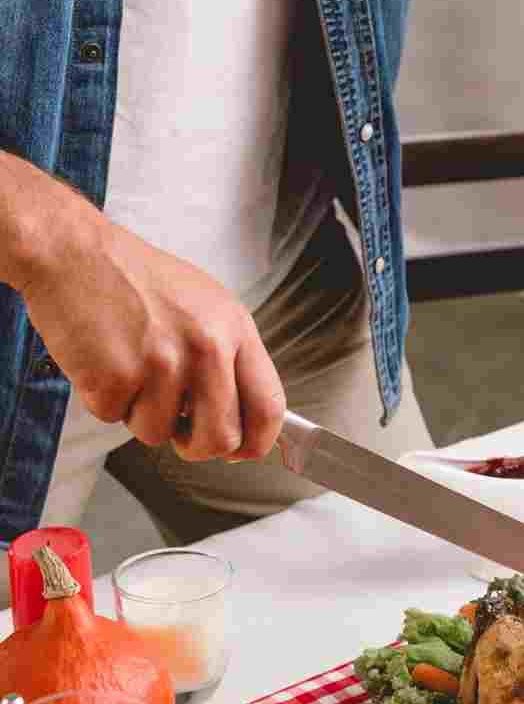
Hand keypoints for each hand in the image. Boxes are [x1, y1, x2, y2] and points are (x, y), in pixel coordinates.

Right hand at [18, 188, 285, 461]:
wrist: (73, 252)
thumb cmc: (135, 279)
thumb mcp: (205, 306)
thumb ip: (229, 357)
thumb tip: (244, 414)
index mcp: (235, 328)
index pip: (269, 407)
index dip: (256, 442)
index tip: (242, 451)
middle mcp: (207, 347)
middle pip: (220, 438)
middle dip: (195, 445)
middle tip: (176, 425)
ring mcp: (163, 363)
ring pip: (159, 435)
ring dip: (140, 414)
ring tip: (130, 368)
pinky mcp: (117, 376)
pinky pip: (116, 419)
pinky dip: (105, 401)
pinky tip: (103, 361)